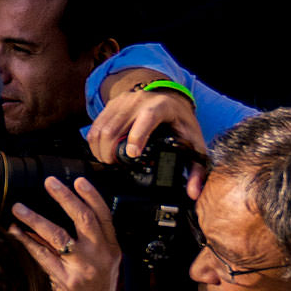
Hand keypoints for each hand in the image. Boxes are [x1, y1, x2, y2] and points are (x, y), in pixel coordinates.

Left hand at [10, 176, 128, 290]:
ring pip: (57, 236)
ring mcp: (82, 268)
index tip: (78, 180)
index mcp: (111, 248)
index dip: (92, 195)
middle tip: (49, 182)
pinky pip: (42, 256)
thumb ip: (90, 239)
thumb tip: (63, 213)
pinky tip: (15, 232)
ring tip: (19, 208)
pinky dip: (27, 242)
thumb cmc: (99, 288)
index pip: (104, 215)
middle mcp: (99, 255)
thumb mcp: (104, 261)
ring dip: (35, 219)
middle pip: (83, 219)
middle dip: (65, 198)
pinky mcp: (65, 281)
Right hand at [88, 79, 204, 164]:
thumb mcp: (194, 142)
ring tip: (107, 162)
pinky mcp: (111, 104)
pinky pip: (95, 125)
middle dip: (110, 152)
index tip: (132, 155)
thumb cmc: (180, 122)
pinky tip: (101, 152)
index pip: (147, 118)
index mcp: (162, 107)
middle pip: (115, 127)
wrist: (168, 98)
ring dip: (100, 149)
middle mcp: (139, 101)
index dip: (137, 136)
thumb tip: (193, 193)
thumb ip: (196, 169)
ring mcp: (122, 101)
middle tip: (115, 167)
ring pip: (101, 128)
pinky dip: (94, 142)